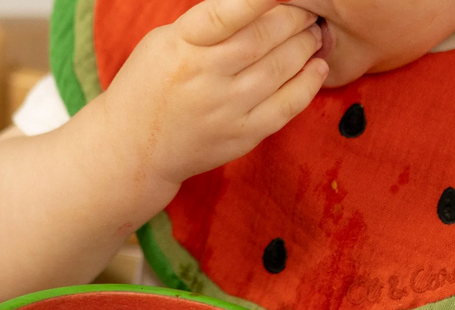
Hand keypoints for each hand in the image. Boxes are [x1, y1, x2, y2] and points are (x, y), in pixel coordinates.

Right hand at [99, 0, 327, 185]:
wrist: (136, 149)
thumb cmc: (148, 90)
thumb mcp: (163, 43)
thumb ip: (204, 25)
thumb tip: (255, 5)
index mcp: (181, 46)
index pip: (227, 12)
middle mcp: (204, 77)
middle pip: (262, 38)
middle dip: (295, 18)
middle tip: (311, 10)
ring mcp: (224, 110)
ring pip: (278, 69)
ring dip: (306, 47)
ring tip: (316, 34)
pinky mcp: (239, 136)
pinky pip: (283, 109)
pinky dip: (306, 86)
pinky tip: (318, 69)